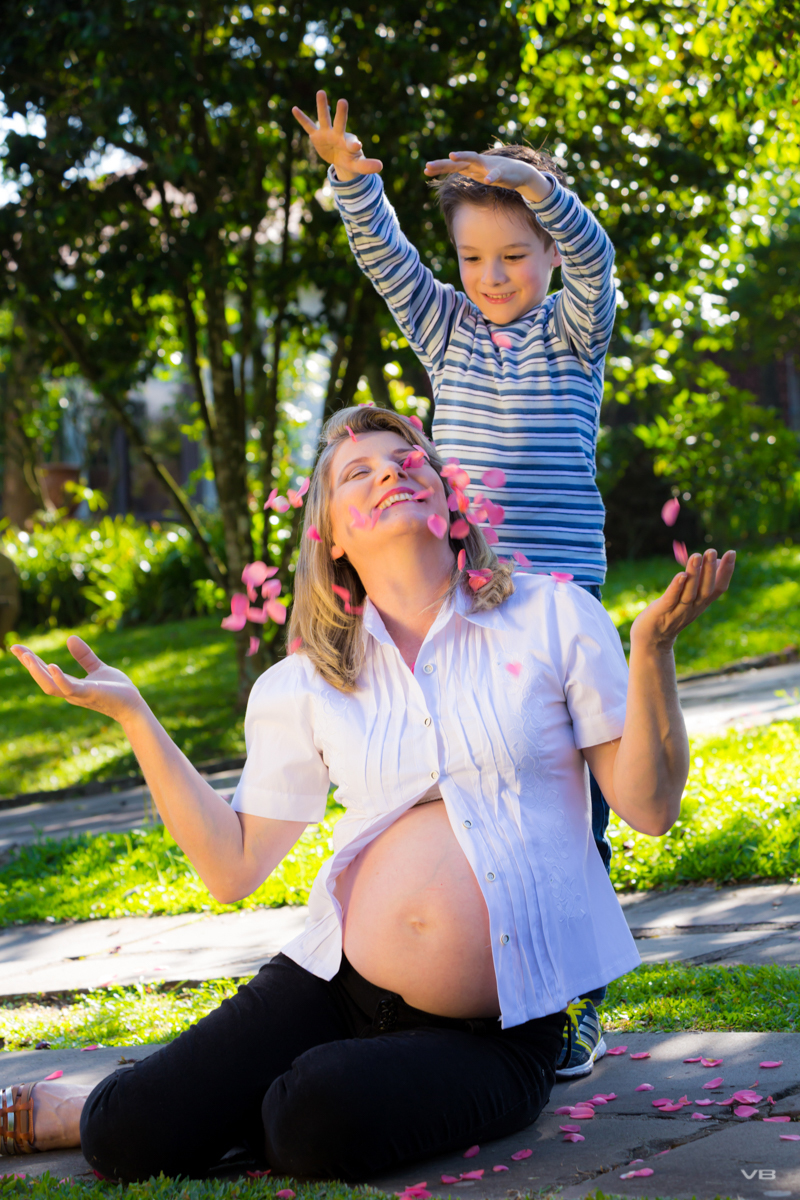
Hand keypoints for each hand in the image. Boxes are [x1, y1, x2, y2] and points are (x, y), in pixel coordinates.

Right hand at [11, 636, 144, 724]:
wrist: (134, 706)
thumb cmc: (117, 690)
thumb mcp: (98, 668)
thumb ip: (84, 656)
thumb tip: (69, 638)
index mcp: (71, 685)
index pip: (46, 672)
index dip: (31, 661)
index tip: (17, 648)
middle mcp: (70, 692)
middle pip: (43, 679)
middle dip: (29, 664)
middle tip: (15, 648)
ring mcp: (78, 695)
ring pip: (50, 686)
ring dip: (37, 672)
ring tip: (27, 656)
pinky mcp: (90, 694)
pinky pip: (70, 688)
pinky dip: (59, 678)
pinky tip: (52, 666)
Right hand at [292, 90, 381, 182]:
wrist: (339, 157)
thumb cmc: (350, 159)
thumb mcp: (358, 165)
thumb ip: (367, 165)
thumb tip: (381, 167)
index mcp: (349, 143)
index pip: (352, 143)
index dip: (354, 144)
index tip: (357, 144)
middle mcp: (338, 134)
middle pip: (340, 123)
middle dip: (341, 114)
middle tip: (343, 102)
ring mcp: (327, 133)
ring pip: (324, 118)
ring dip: (322, 106)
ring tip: (321, 92)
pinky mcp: (316, 136)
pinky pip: (308, 126)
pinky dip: (302, 118)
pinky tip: (294, 109)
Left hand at [423, 151, 552, 201]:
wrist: (521, 173)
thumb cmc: (497, 173)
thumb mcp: (477, 173)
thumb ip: (465, 171)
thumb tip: (451, 171)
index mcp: (471, 166)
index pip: (452, 165)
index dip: (439, 167)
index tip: (425, 170)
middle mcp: (478, 163)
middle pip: (458, 161)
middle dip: (443, 163)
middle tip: (428, 165)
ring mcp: (489, 166)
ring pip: (474, 160)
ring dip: (463, 157)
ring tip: (452, 155)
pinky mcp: (503, 172)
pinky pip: (496, 174)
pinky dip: (491, 176)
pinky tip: (486, 180)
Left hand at [630, 549, 735, 653]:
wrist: (651, 641)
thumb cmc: (670, 614)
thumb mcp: (689, 598)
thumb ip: (700, 582)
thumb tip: (714, 559)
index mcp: (701, 604)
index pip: (718, 588)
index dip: (726, 571)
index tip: (731, 552)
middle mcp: (692, 609)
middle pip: (705, 590)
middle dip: (710, 570)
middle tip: (712, 550)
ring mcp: (678, 612)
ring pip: (689, 593)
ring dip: (694, 574)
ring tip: (696, 555)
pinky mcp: (661, 612)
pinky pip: (671, 599)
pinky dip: (677, 587)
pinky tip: (681, 575)